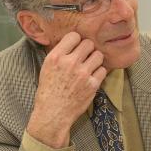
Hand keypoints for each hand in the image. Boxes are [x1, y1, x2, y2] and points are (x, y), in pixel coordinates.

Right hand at [27, 32, 106, 148]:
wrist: (53, 113)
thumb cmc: (48, 91)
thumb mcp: (46, 67)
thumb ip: (59, 54)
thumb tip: (72, 43)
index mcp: (56, 57)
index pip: (74, 36)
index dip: (76, 41)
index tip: (76, 47)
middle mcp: (70, 63)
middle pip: (88, 44)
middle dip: (87, 49)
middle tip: (85, 57)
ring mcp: (83, 74)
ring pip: (98, 55)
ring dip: (95, 60)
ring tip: (90, 66)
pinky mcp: (93, 85)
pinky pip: (103, 70)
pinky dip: (99, 73)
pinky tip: (92, 77)